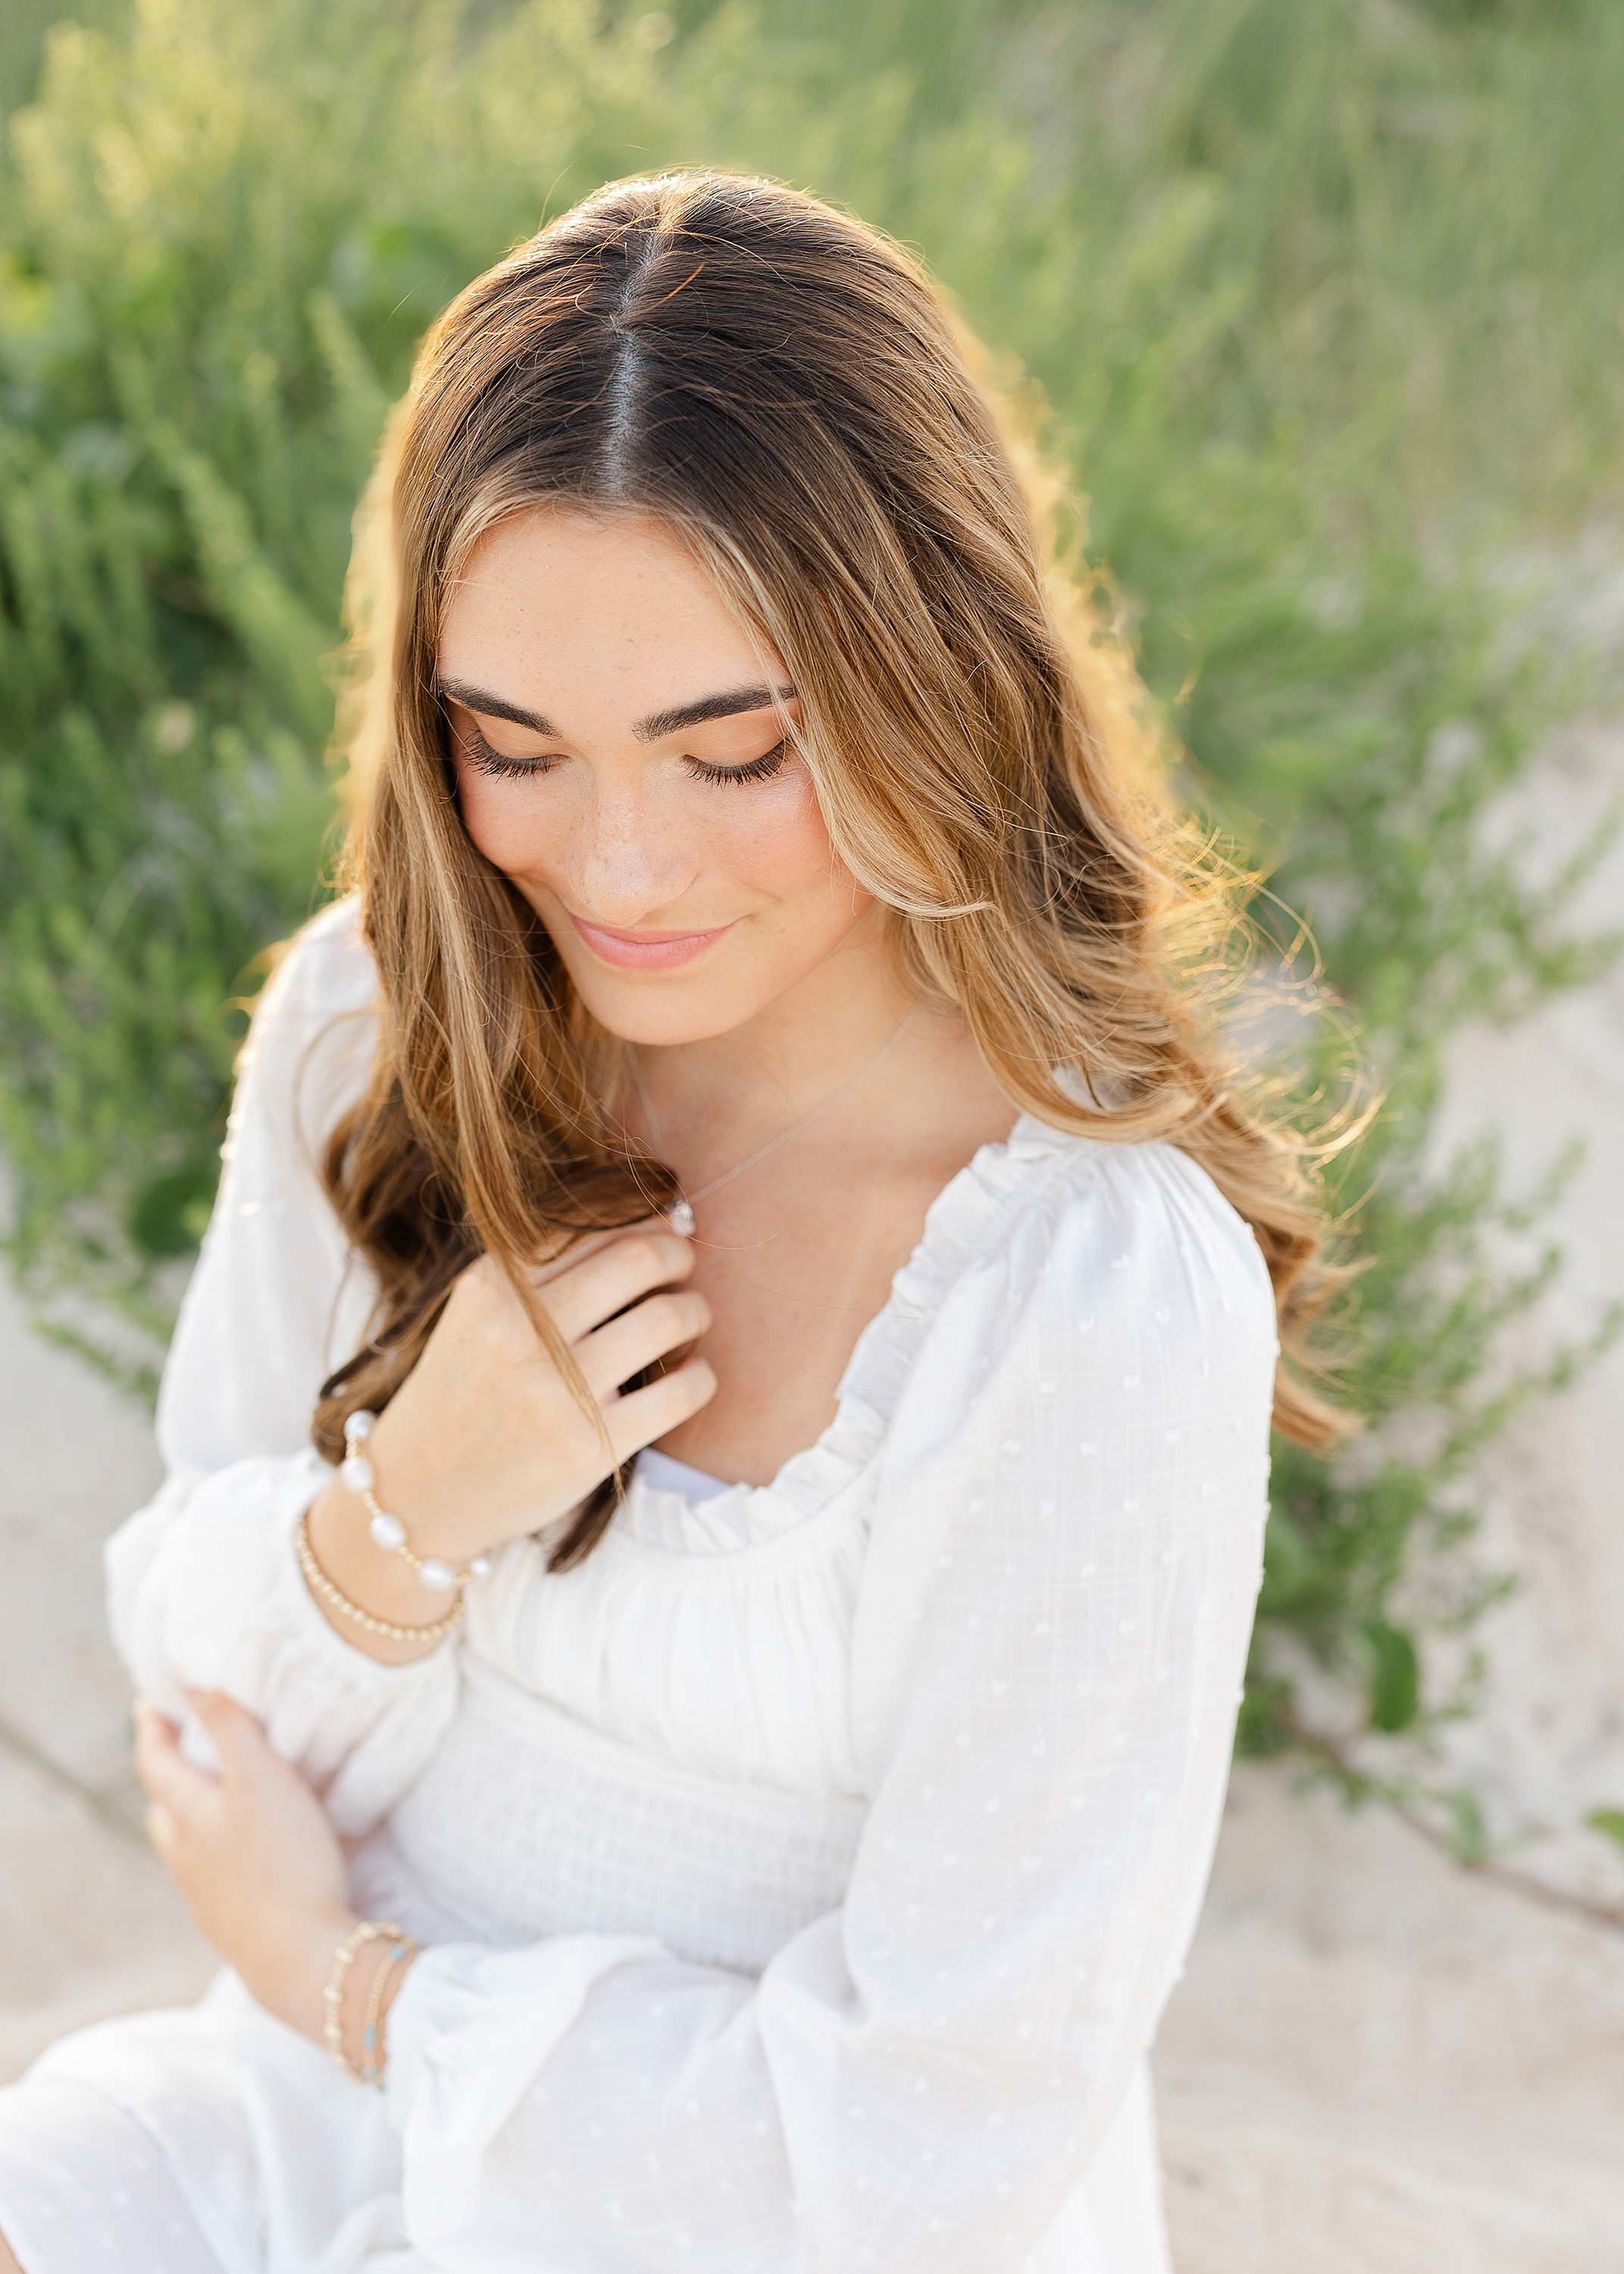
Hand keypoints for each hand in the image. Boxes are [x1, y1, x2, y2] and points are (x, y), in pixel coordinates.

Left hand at [135, 1690, 354, 2040]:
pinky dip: (222, 1851)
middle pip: (163, 1806)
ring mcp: (205, 1893)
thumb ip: (229, 1725)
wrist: (301, 1957)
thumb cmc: (284, 1862)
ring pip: (185, 1844)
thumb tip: (190, 1679)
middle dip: (168, 1772)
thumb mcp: (261, 1777)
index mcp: (188, 1814)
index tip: (151, 1699)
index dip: (150, 1727)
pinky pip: (214, 1874)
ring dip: (193, 1815)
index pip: (153, 1761)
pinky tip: (253, 1853)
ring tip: (218, 1795)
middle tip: (185, 1744)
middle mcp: (185, 1854)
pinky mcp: (231, 1921)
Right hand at [334, 1222, 714, 1571]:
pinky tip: (693, 1374)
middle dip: (679, 1253)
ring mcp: (558, 1392)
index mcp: (492, 1286)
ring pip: (668, 1317)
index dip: (643, 1218)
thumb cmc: (463, 1392)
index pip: (591, 1223)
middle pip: (640, 1258)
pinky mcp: (590, 1448)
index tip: (664, 1227)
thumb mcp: (477, 1313)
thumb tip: (647, 1226)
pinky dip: (702, 1376)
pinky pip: (681, 1393)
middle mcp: (523, 1331)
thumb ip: (539, 1268)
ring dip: (696, 1310)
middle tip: (685, 1265)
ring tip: (691, 1317)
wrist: (419, 1494)